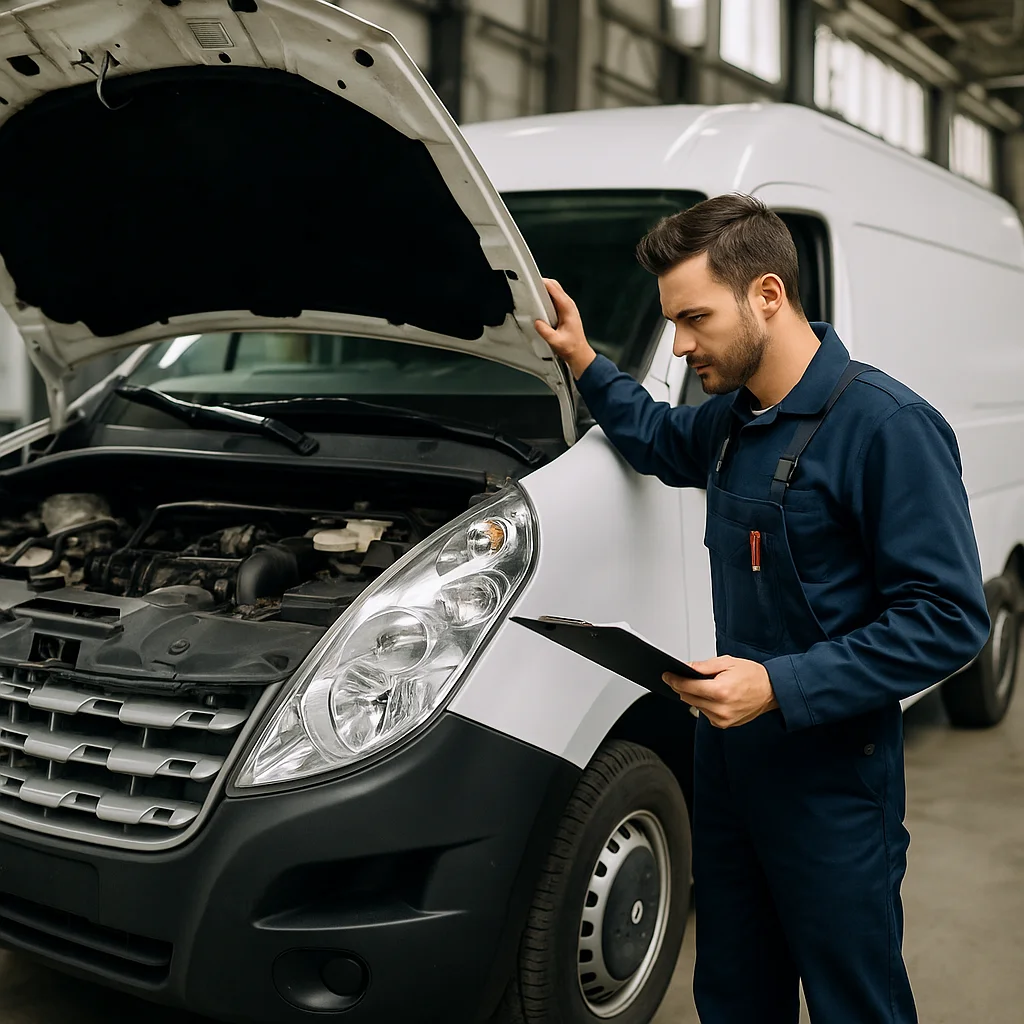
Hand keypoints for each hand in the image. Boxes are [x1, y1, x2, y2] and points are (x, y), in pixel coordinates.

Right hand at [533, 278, 596, 379]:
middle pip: (554, 286)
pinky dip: (545, 297)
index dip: (544, 283)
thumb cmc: (571, 347)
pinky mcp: (563, 311)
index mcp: (568, 309)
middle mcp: (568, 306)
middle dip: (542, 283)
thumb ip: (545, 332)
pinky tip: (537, 301)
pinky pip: (553, 298)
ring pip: (553, 291)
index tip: (534, 280)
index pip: (555, 289)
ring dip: (543, 290)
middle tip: (529, 285)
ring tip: (532, 291)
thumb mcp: (556, 341)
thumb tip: (537, 323)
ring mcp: (566, 308)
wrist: (578, 353)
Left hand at [663, 657, 778, 728]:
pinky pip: (705, 713)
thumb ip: (703, 667)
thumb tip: (685, 668)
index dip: (674, 680)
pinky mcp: (724, 724)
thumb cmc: (752, 675)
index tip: (666, 675)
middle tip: (680, 677)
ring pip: (695, 706)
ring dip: (694, 696)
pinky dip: (704, 704)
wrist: (772, 691)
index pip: (688, 687)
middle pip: (688, 698)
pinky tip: (713, 696)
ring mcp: (722, 719)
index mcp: (721, 691)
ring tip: (705, 685)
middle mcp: (721, 709)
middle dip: (682, 687)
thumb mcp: (727, 663)